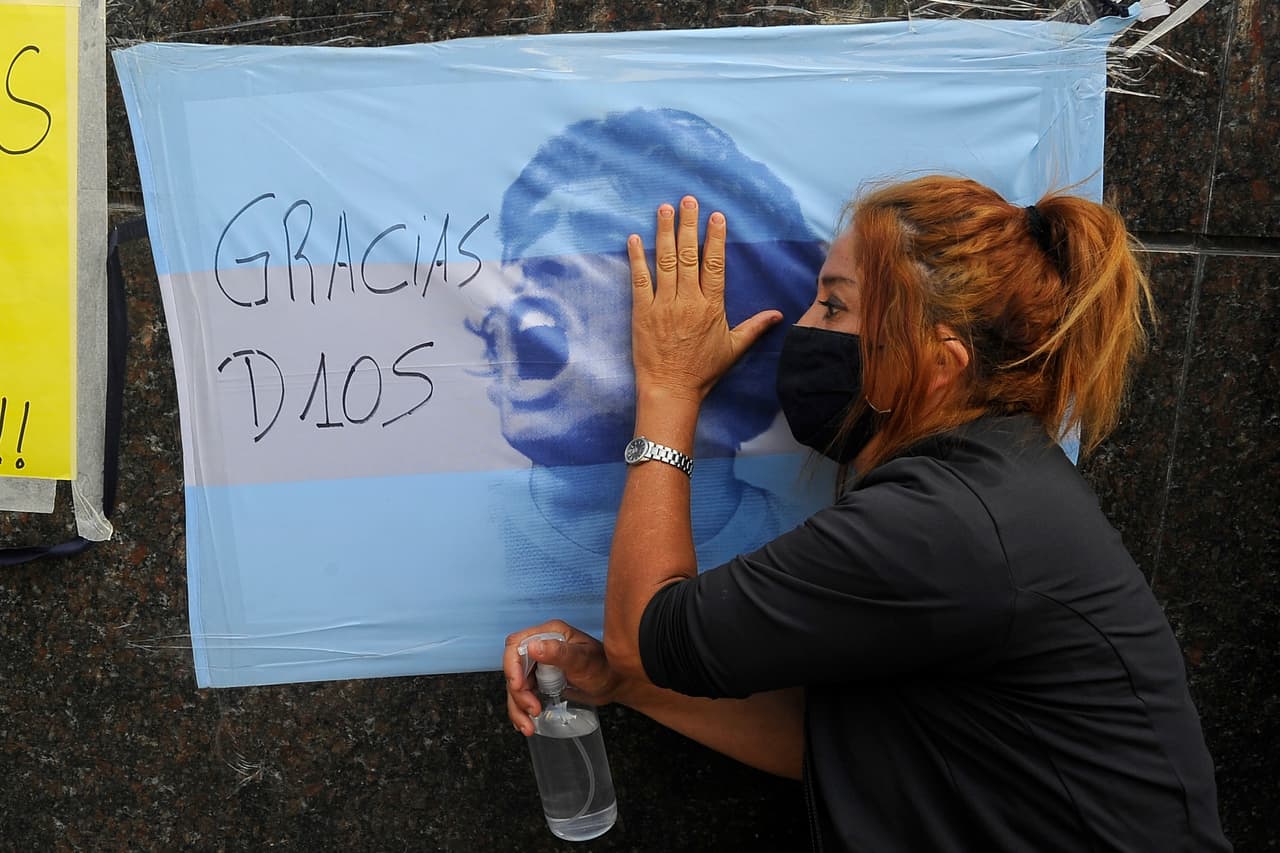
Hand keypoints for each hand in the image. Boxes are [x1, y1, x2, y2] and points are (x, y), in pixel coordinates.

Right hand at [504, 620, 626, 736]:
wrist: (614, 683)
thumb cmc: (604, 667)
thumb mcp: (582, 660)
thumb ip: (559, 653)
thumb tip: (533, 646)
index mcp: (549, 634)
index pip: (516, 645)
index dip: (512, 666)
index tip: (519, 686)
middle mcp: (541, 647)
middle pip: (514, 669)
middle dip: (518, 693)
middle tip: (532, 709)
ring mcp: (539, 665)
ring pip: (516, 686)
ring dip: (518, 707)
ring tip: (529, 725)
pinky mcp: (540, 680)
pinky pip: (523, 695)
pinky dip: (521, 711)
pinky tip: (526, 723)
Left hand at [627, 196, 782, 404]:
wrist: (671, 390)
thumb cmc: (703, 371)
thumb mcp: (734, 348)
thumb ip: (755, 327)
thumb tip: (778, 315)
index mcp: (712, 306)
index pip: (714, 264)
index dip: (715, 238)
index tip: (715, 216)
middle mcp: (688, 301)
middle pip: (689, 255)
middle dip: (688, 224)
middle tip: (688, 200)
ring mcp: (664, 305)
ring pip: (665, 261)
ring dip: (664, 232)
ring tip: (664, 209)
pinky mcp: (642, 312)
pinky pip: (639, 280)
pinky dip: (636, 258)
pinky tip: (634, 239)